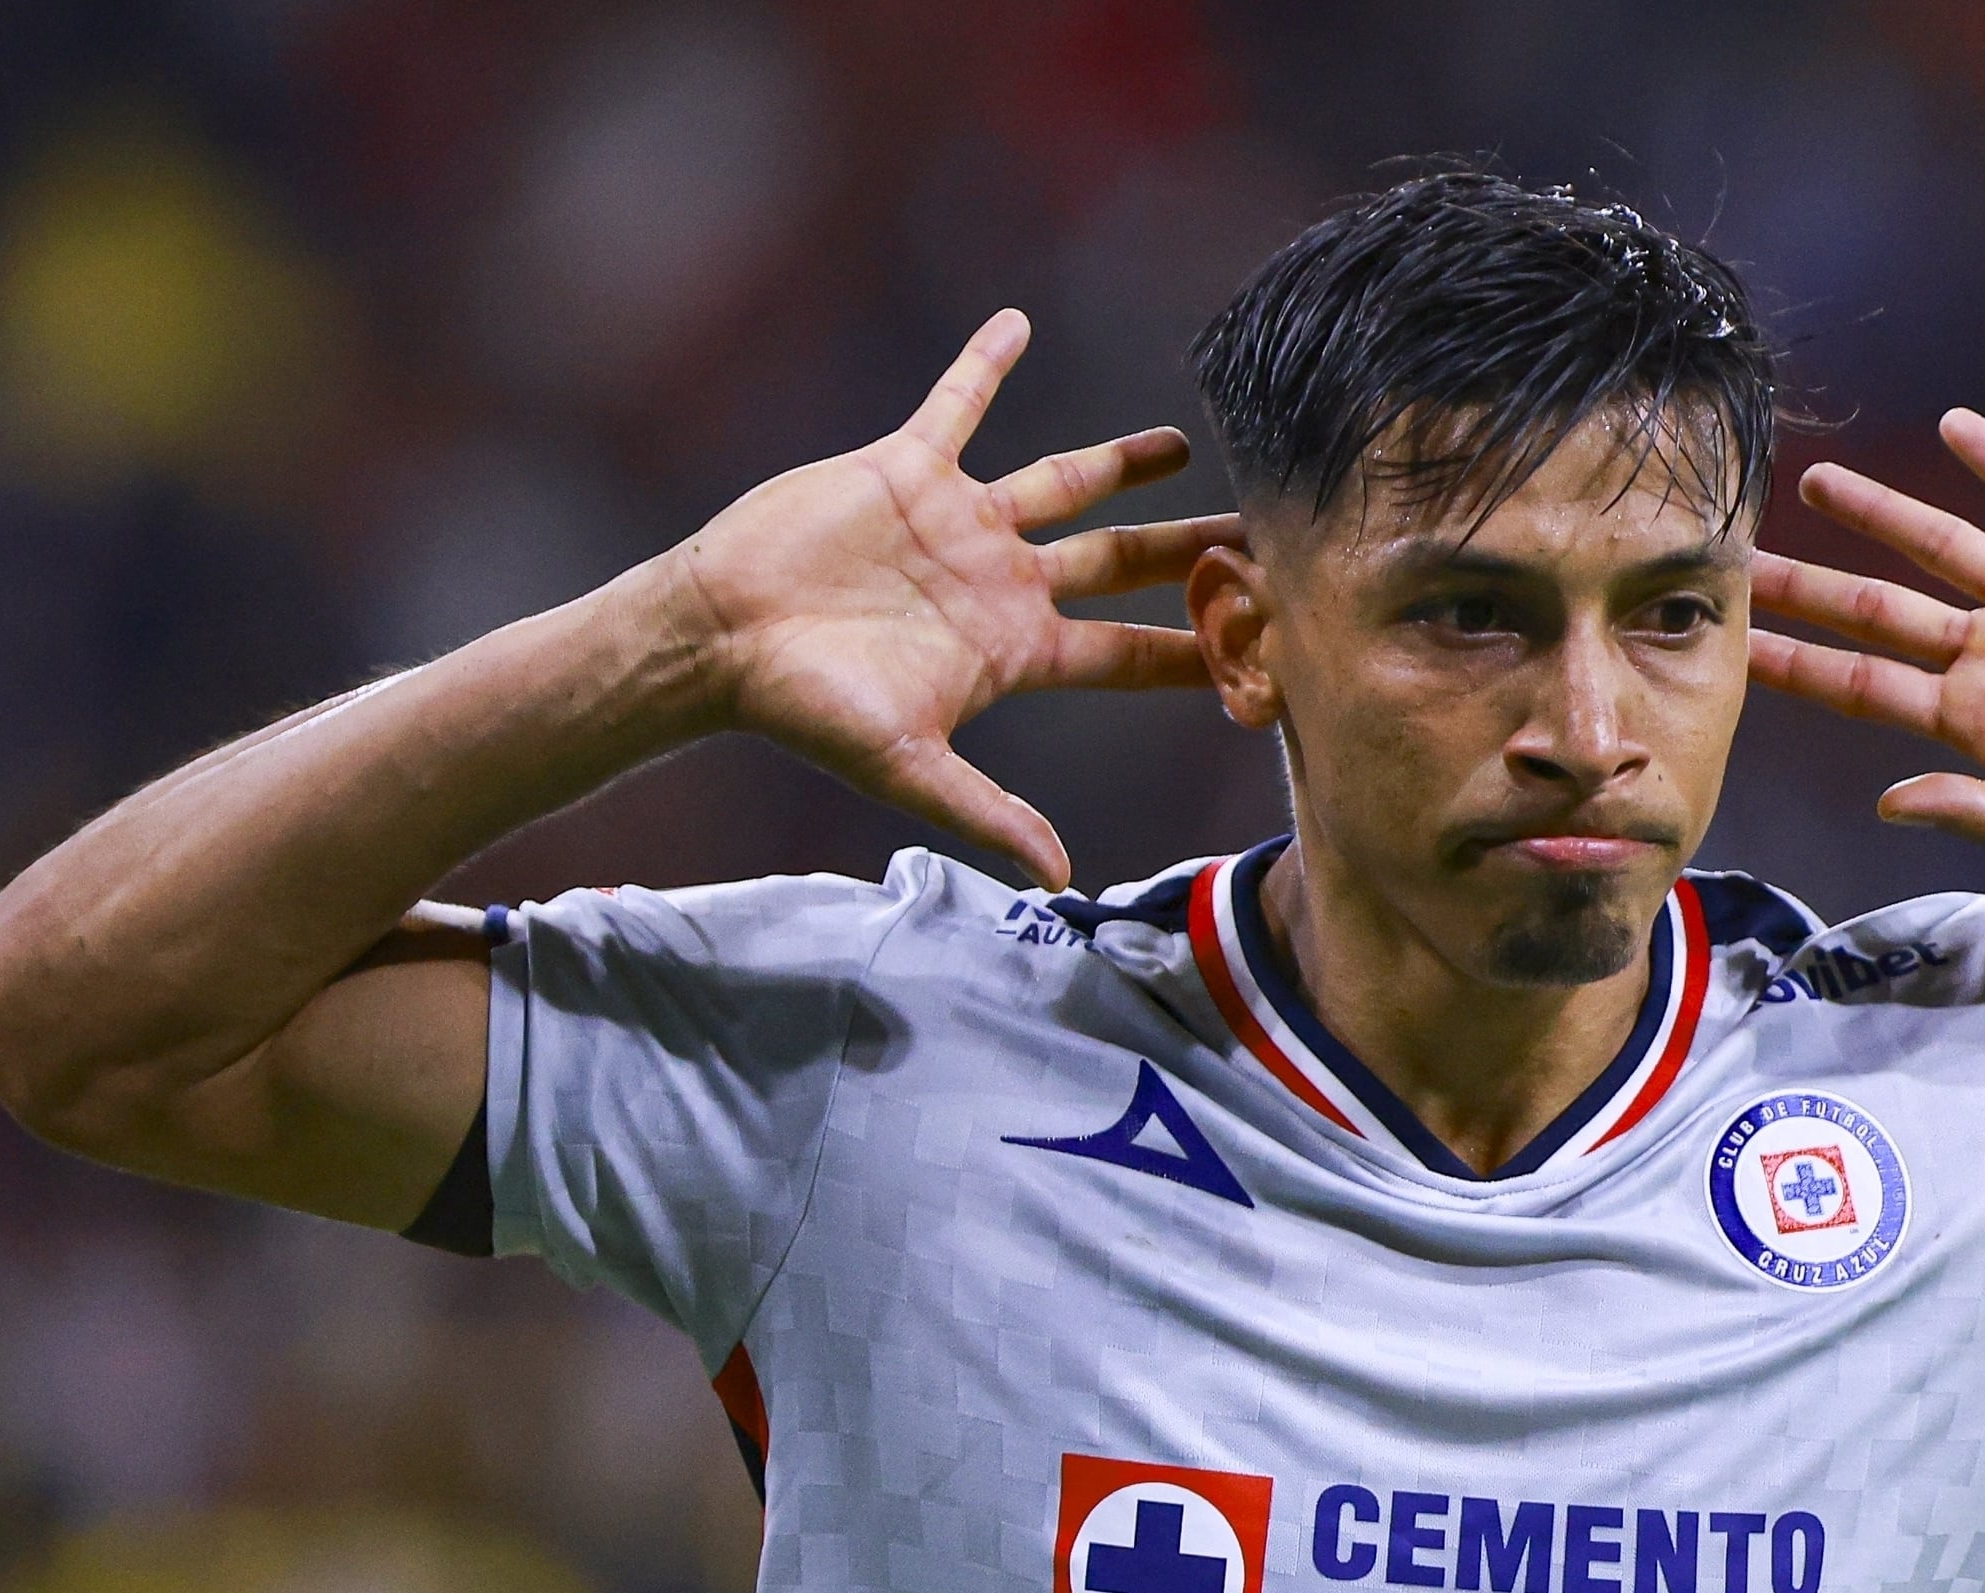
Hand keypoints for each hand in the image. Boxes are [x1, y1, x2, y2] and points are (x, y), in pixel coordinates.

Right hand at [657, 308, 1240, 888]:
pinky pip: (955, 404)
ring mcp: (959, 523)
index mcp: (1015, 649)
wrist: (720, 637)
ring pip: (1062, 480)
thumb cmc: (807, 708)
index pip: (1129, 650)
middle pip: (1121, 559)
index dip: (1194, 647)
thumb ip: (987, 814)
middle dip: (1188, 550)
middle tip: (1262, 537)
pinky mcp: (906, 470)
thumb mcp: (904, 768)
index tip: (1264, 645)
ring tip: (1180, 443)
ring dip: (1119, 460)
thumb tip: (1058, 878)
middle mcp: (1001, 581)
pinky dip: (983, 364)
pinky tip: (1017, 322)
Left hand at [1750, 409, 1984, 870]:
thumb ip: (1980, 809)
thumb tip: (1889, 805)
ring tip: (1816, 480)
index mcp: (1977, 721)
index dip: (1796, 663)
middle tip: (1735, 554)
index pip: (1863, 685)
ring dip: (1881, 513)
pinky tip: (1957, 425)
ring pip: (1943, 546)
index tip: (1730, 644)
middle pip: (1879, 610)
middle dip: (1808, 586)